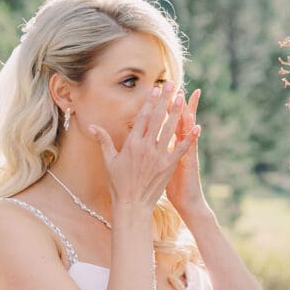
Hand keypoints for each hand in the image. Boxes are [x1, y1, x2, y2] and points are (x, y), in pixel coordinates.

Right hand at [89, 82, 200, 210]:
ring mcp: (159, 156)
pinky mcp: (169, 166)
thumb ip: (103, 141)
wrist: (132, 205)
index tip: (156, 89)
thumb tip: (92, 126)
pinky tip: (197, 126)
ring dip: (177, 113)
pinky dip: (189, 137)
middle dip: (165, 100)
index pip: (142, 118)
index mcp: (132, 144)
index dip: (150, 102)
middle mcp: (146, 148)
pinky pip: (181, 149)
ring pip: (170, 130)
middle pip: (157, 119)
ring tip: (182, 98)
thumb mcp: (109, 161)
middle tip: (172, 85)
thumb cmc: (118, 183)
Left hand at [165, 88, 206, 217]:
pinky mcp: (189, 163)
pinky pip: (191, 149)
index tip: (157, 91)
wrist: (187, 201)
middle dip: (173, 103)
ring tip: (184, 98)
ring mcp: (185, 153)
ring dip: (185, 114)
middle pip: (176, 120)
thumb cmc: (173, 185)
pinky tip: (197, 126)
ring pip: (185, 130)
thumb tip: (148, 142)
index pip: (164, 122)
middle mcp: (178, 145)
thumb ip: (157, 152)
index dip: (161, 107)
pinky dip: (193, 138)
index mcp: (168, 145)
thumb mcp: (164, 166)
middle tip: (173, 86)